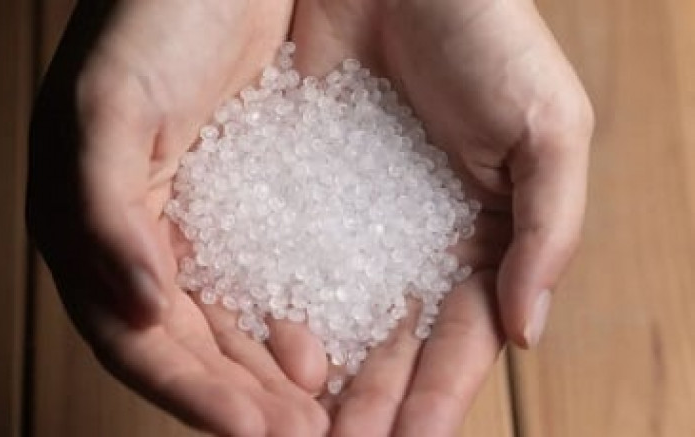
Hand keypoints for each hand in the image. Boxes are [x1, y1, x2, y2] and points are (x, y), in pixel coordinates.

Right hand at [27, 1, 328, 434]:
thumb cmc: (149, 20)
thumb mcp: (110, 109)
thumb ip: (105, 212)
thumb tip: (139, 308)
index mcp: (92, 229)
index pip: (138, 338)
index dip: (193, 393)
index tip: (258, 431)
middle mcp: (141, 238)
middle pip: (188, 345)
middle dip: (240, 398)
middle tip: (304, 434)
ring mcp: (193, 221)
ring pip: (227, 321)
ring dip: (267, 373)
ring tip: (320, 410)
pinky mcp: (241, 199)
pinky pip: (263, 274)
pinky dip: (290, 315)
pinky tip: (325, 342)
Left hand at [291, 0, 592, 434]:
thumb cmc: (485, 33)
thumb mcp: (546, 127)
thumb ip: (549, 228)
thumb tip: (526, 332)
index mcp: (477, 238)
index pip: (458, 340)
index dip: (436, 396)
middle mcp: (408, 240)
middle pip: (389, 345)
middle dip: (369, 405)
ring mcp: (349, 220)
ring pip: (334, 320)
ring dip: (320, 378)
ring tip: (300, 425)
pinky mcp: (290, 188)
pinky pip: (282, 263)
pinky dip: (277, 312)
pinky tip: (268, 353)